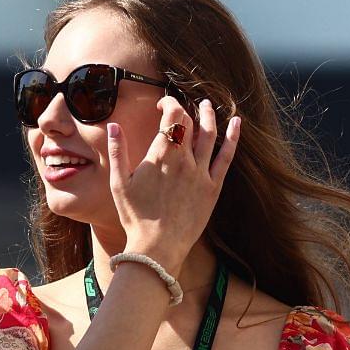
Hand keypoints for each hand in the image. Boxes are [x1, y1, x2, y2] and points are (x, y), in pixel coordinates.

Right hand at [106, 98, 239, 275]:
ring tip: (207, 105)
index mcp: (160, 155)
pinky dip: (233, 138)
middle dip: (184, 109)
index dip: (169, 103)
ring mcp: (201, 173)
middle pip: (190, 122)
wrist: (157, 246)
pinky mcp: (213, 187)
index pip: (172, 115)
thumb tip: (113, 126)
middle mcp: (183, 160)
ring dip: (209, 116)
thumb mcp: (118, 182)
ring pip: (210, 135)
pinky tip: (236, 124)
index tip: (161, 104)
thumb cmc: (135, 216)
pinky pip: (226, 157)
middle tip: (177, 108)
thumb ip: (117, 151)